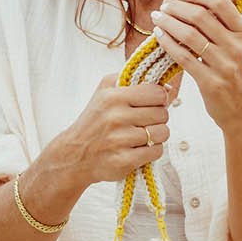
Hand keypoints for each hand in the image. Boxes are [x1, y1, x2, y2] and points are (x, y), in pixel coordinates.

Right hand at [47, 72, 178, 188]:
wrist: (74, 155)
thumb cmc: (93, 122)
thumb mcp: (104, 91)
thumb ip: (131, 80)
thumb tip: (167, 86)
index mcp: (113, 97)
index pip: (156, 93)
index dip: (159, 99)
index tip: (151, 105)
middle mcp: (116, 117)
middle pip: (162, 114)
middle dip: (158, 119)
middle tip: (144, 122)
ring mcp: (120, 140)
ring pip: (162, 133)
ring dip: (156, 136)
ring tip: (142, 136)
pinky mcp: (124, 160)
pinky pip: (156, 151)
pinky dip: (151, 151)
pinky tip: (139, 149)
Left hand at [150, 0, 241, 134]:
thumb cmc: (238, 78)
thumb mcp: (240, 50)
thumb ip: (224, 28)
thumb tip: (198, 3)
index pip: (219, 3)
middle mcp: (236, 47)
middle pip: (201, 16)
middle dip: (177, 6)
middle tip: (163, 5)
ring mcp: (224, 66)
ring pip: (189, 35)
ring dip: (168, 22)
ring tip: (157, 17)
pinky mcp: (211, 83)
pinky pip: (184, 57)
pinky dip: (168, 43)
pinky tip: (159, 36)